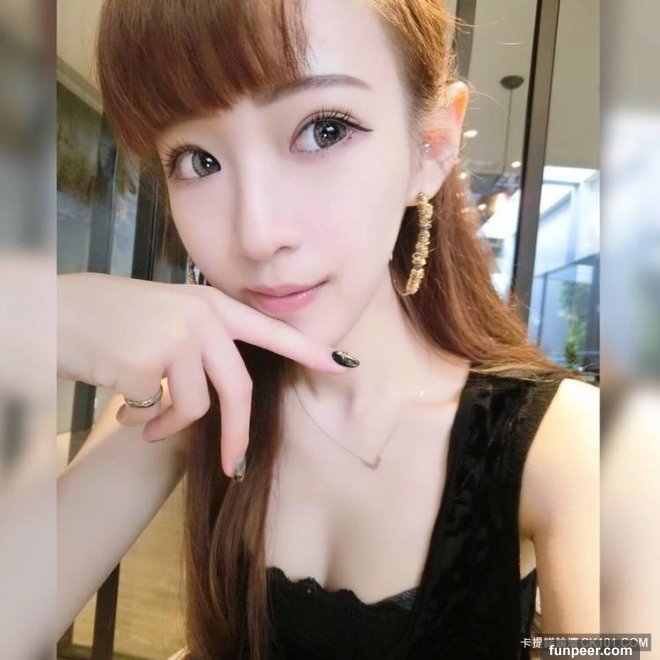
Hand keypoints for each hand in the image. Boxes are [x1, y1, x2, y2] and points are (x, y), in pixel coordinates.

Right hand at [57, 273, 351, 477]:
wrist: (57, 310)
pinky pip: (159, 413)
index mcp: (211, 304)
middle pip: (239, 388)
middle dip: (236, 434)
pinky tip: (122, 411)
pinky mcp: (148, 363)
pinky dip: (144, 424)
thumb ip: (203, 343)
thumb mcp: (168, 316)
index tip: (342, 366)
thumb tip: (220, 394)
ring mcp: (177, 338)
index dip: (307, 350)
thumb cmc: (112, 317)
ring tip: (145, 422)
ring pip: (195, 406)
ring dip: (171, 426)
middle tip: (233, 466)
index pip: (270, 331)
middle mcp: (202, 317)